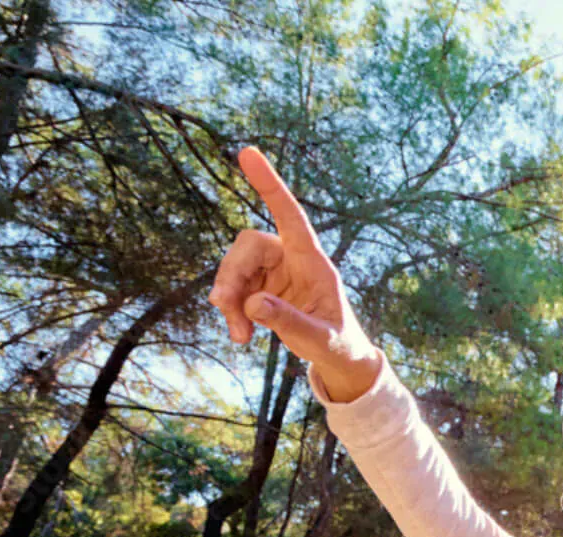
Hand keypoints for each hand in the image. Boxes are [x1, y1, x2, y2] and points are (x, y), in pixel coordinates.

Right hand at [208, 146, 381, 402]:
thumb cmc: (338, 344)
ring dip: (228, 300)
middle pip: (248, 245)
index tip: (247, 152)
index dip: (270, 185)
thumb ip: (290, 322)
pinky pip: (234, 288)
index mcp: (314, 262)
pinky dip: (231, 310)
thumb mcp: (321, 339)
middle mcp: (292, 259)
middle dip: (231, 274)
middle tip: (224, 307)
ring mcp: (274, 272)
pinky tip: (241, 335)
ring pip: (235, 268)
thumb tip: (254, 303)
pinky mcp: (261, 287)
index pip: (291, 216)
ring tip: (239, 337)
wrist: (338, 358)